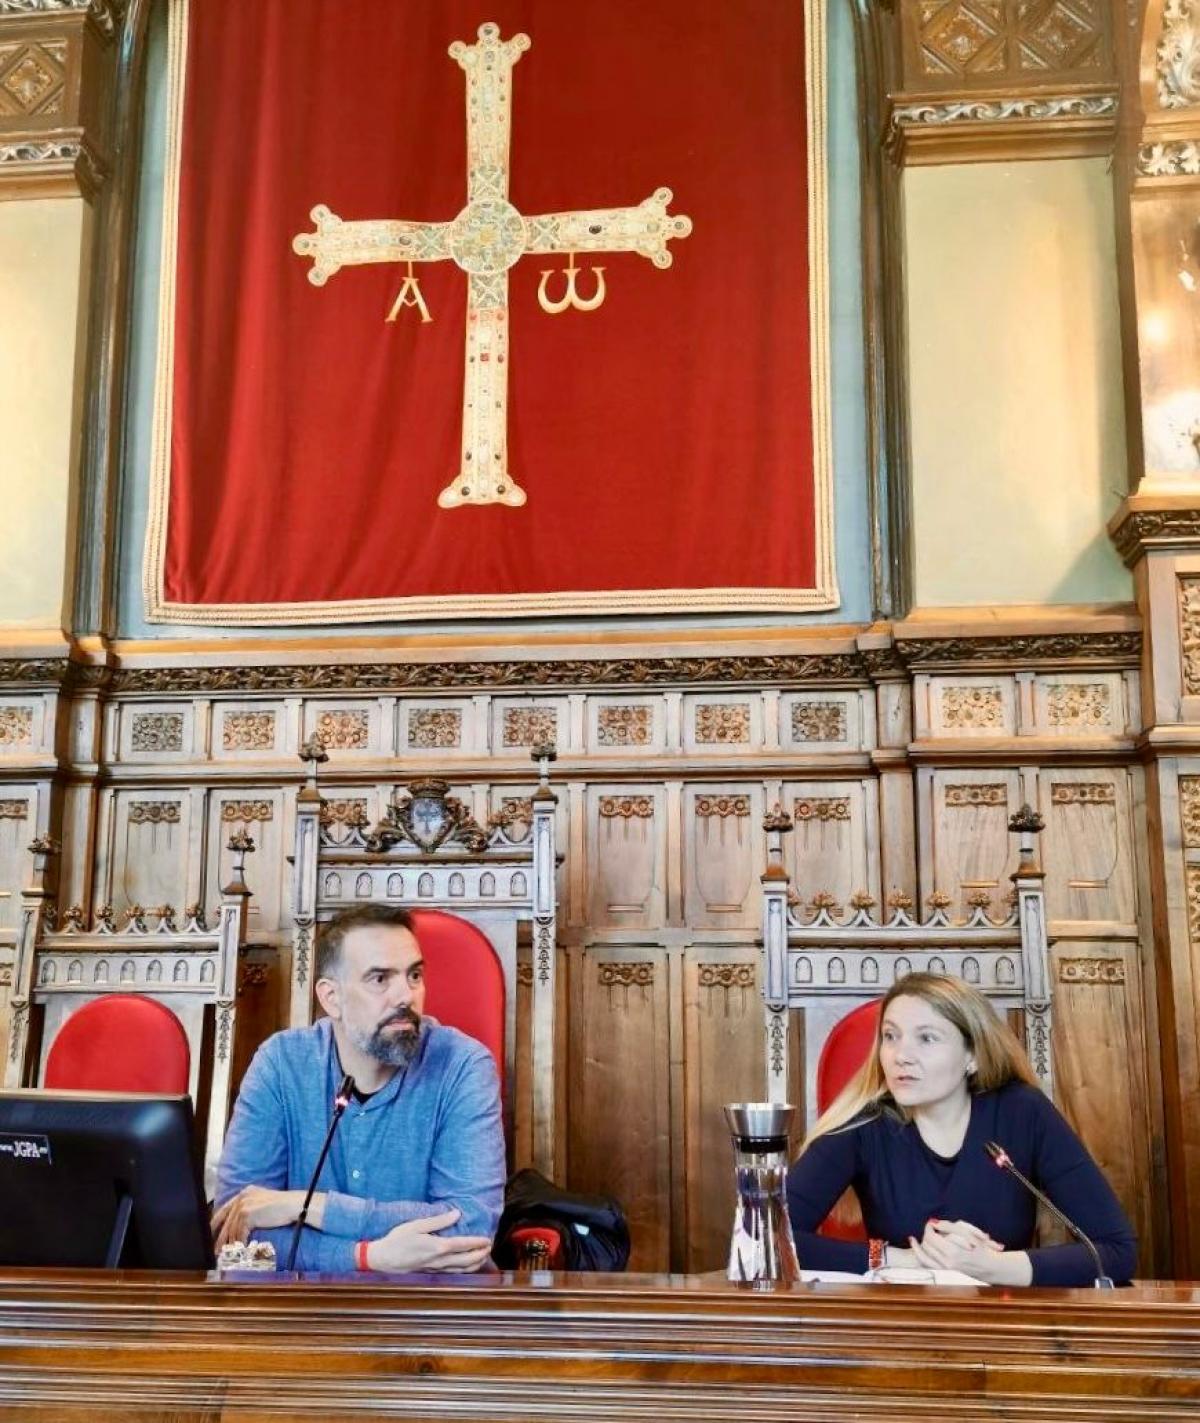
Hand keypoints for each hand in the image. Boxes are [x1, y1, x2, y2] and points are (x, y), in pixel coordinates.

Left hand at [212, 1187, 306, 1250]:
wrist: (291, 1205)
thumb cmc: (281, 1206)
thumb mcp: (262, 1202)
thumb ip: (249, 1208)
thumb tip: (237, 1224)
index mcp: (244, 1193)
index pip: (224, 1209)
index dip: (216, 1223)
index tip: (212, 1235)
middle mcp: (241, 1197)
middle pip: (226, 1221)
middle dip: (220, 1237)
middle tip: (215, 1250)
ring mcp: (244, 1205)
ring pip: (232, 1229)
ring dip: (230, 1243)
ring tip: (228, 1253)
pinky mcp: (247, 1214)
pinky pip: (239, 1233)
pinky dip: (239, 1242)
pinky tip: (240, 1248)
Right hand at [366, 1208, 492, 1273]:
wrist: (383, 1259)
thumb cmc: (398, 1239)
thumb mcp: (417, 1225)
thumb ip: (439, 1220)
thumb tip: (456, 1213)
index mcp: (437, 1246)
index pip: (463, 1245)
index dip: (477, 1243)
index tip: (488, 1239)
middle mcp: (439, 1260)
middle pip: (466, 1261)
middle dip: (480, 1255)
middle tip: (489, 1247)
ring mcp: (435, 1269)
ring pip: (460, 1270)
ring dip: (474, 1264)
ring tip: (483, 1257)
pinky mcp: (430, 1272)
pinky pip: (452, 1273)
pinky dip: (463, 1270)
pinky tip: (466, 1267)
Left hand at [907, 1218, 1031, 1284]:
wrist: (993, 1268)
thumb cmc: (983, 1249)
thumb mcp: (968, 1234)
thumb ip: (949, 1227)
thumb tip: (934, 1222)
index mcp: (954, 1252)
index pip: (932, 1237)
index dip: (929, 1228)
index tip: (931, 1223)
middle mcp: (948, 1263)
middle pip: (927, 1245)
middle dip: (927, 1235)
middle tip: (929, 1229)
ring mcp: (947, 1270)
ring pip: (926, 1255)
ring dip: (921, 1245)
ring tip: (915, 1240)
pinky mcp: (947, 1273)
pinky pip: (928, 1265)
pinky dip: (920, 1256)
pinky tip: (915, 1247)